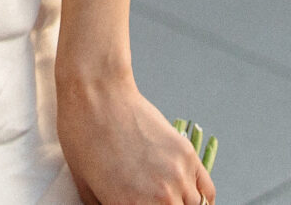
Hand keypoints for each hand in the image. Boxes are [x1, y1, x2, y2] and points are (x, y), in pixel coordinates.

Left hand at [59, 72, 214, 204]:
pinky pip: (207, 190)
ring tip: (172, 201)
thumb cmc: (83, 138)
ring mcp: (178, 174)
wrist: (98, 96)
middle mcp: (161, 195)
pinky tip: (186, 195)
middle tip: (153, 202)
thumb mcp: (86, 187)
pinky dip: (201, 198)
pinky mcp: (187, 154)